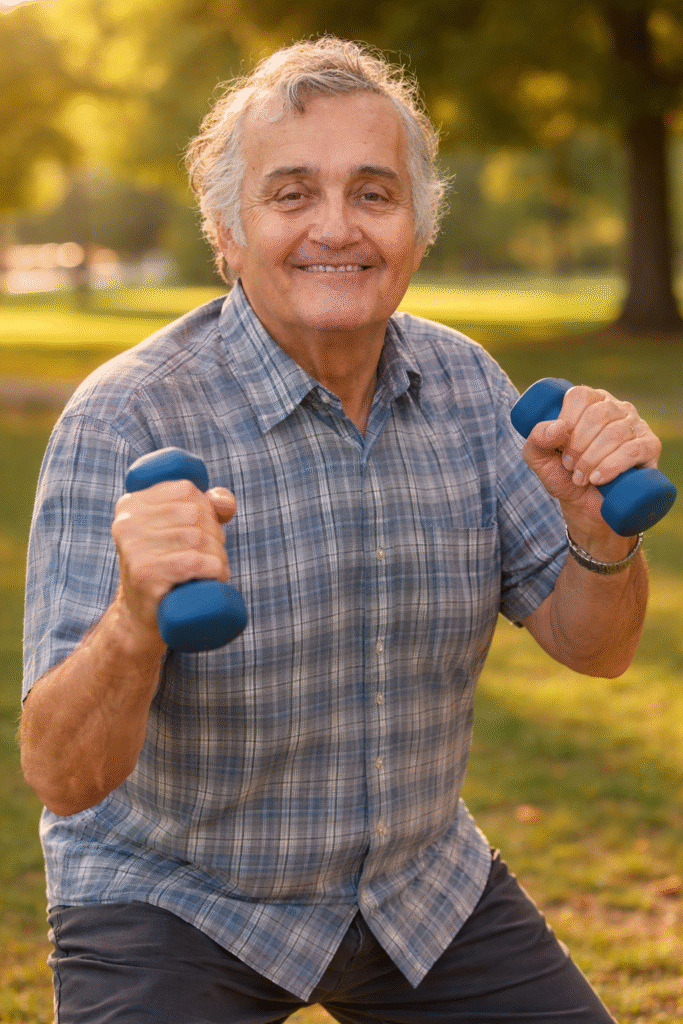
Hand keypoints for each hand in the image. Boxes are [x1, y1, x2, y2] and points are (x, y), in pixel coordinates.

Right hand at [111, 479, 236, 643]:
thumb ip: (204, 506)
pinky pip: (193, 562)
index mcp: (130, 504)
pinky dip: (215, 569)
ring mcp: (132, 549)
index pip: (185, 490)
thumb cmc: (168, 567)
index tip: (206, 532)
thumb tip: (226, 502)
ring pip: (197, 538)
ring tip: (216, 569)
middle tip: (214, 556)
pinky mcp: (144, 574)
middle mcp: (126, 523)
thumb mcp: (178, 529)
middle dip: (216, 535)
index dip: (208, 509)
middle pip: (194, 514)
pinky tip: (217, 577)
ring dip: (219, 556)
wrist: (143, 615)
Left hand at [522, 385, 661, 540]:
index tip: (559, 448)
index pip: (580, 396)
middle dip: (578, 445)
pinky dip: (612, 466)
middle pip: (598, 414)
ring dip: (592, 459)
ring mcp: (636, 426)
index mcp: (590, 402)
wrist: (585, 506)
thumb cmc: (563, 475)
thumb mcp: (539, 458)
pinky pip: (634, 450)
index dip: (567, 422)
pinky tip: (599, 479)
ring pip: (615, 433)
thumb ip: (536, 439)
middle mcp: (616, 408)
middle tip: (569, 466)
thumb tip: (559, 427)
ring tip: (580, 478)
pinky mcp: (650, 447)